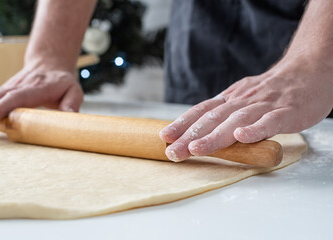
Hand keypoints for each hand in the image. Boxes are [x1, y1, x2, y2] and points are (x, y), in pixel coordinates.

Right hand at [0, 64, 82, 127]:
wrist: (49, 64)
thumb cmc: (62, 82)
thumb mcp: (74, 91)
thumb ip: (71, 103)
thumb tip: (70, 116)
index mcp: (35, 89)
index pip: (15, 98)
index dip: (0, 107)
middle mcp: (17, 87)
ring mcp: (6, 87)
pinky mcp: (0, 90)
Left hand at [159, 59, 332, 161]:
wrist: (309, 70)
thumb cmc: (272, 90)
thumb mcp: (242, 97)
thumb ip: (223, 112)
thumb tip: (196, 129)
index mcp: (231, 99)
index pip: (201, 111)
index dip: (182, 124)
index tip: (164, 137)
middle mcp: (242, 101)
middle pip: (212, 119)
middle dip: (189, 137)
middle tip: (172, 152)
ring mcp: (264, 106)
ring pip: (235, 121)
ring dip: (214, 136)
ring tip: (196, 149)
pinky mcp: (286, 112)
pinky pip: (270, 121)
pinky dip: (255, 129)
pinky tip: (242, 137)